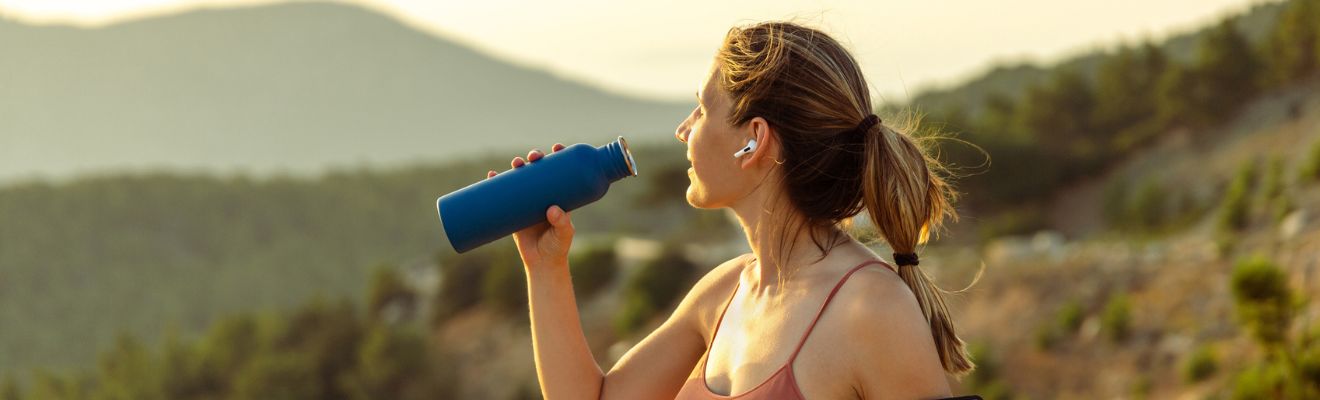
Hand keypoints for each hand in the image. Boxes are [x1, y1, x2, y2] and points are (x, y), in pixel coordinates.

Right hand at [487, 143, 572, 270]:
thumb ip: (562, 222)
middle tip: (533, 157)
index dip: (559, 158)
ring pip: (521, 179)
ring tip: (515, 163)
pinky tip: (491, 175)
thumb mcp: (563, 234)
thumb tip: (552, 209)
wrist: (541, 264)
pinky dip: (496, 183)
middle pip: (539, 170)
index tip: (556, 148)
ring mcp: (528, 202)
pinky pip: (504, 194)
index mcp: (559, 196)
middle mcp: (543, 196)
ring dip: (517, 167)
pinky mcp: (513, 211)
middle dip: (535, 159)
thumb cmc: (557, 248)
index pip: (561, 172)